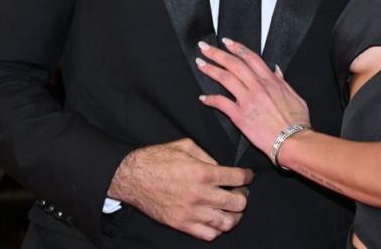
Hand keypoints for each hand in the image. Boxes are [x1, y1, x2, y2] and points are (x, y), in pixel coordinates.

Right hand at [108, 138, 252, 240]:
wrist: (132, 177)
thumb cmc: (156, 159)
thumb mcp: (185, 145)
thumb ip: (207, 155)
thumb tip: (221, 167)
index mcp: (203, 172)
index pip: (238, 178)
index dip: (248, 176)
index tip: (247, 176)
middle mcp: (200, 194)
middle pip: (238, 203)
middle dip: (244, 196)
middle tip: (240, 192)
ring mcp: (192, 212)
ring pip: (227, 222)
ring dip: (234, 215)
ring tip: (231, 208)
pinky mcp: (182, 224)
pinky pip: (209, 235)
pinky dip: (217, 229)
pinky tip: (215, 219)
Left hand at [196, 38, 309, 159]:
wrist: (293, 141)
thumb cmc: (297, 123)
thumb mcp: (295, 97)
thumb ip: (283, 82)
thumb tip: (276, 70)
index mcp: (271, 81)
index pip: (250, 57)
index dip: (236, 47)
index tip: (226, 42)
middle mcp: (258, 87)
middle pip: (234, 64)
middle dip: (217, 53)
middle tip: (204, 47)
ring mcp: (248, 101)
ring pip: (225, 78)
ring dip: (210, 69)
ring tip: (200, 63)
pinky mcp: (240, 116)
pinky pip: (221, 103)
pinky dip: (210, 99)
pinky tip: (203, 97)